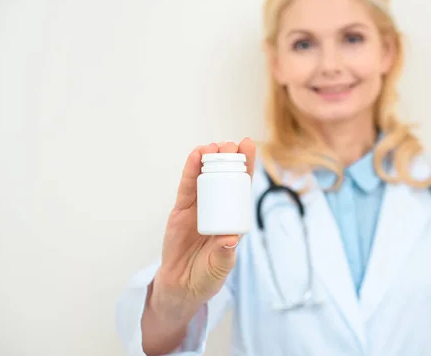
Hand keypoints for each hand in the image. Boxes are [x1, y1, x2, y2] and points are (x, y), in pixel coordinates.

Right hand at [152, 138, 255, 313]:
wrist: (180, 287)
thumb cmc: (205, 277)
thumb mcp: (218, 268)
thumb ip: (223, 255)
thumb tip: (230, 238)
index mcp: (232, 219)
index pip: (242, 188)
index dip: (246, 167)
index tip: (250, 147)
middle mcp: (217, 209)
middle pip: (225, 177)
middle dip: (229, 158)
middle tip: (232, 144)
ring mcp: (198, 208)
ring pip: (205, 177)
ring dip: (209, 159)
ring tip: (214, 146)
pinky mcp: (180, 210)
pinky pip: (186, 187)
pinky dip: (190, 170)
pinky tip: (195, 156)